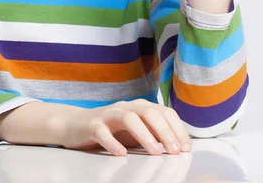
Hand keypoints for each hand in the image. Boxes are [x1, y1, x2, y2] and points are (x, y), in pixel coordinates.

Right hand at [61, 99, 191, 155]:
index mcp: (140, 108)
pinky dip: (113, 142)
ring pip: (128, 117)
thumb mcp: (137, 132)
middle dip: (164, 131)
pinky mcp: (92, 125)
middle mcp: (126, 107)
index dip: (177, 128)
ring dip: (144, 134)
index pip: (164, 112)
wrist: (76, 125)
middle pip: (148, 112)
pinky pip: (102, 131)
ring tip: (155, 152)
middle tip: (174, 151)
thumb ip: (154, 134)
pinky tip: (121, 154)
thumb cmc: (112, 130)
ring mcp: (108, 114)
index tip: (185, 148)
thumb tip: (180, 147)